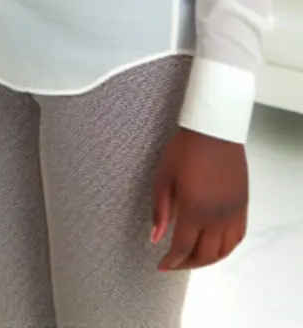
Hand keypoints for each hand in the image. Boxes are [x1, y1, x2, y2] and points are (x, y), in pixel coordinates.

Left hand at [152, 128, 248, 270]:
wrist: (213, 132)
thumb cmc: (183, 151)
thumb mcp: (163, 177)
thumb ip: (160, 211)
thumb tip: (155, 237)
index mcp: (194, 211)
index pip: (183, 248)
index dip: (172, 261)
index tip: (161, 265)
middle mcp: (216, 218)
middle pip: (205, 255)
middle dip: (187, 264)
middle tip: (174, 263)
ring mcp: (232, 214)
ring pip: (224, 251)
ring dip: (207, 260)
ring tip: (192, 258)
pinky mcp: (242, 207)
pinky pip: (238, 238)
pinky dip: (226, 249)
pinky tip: (214, 246)